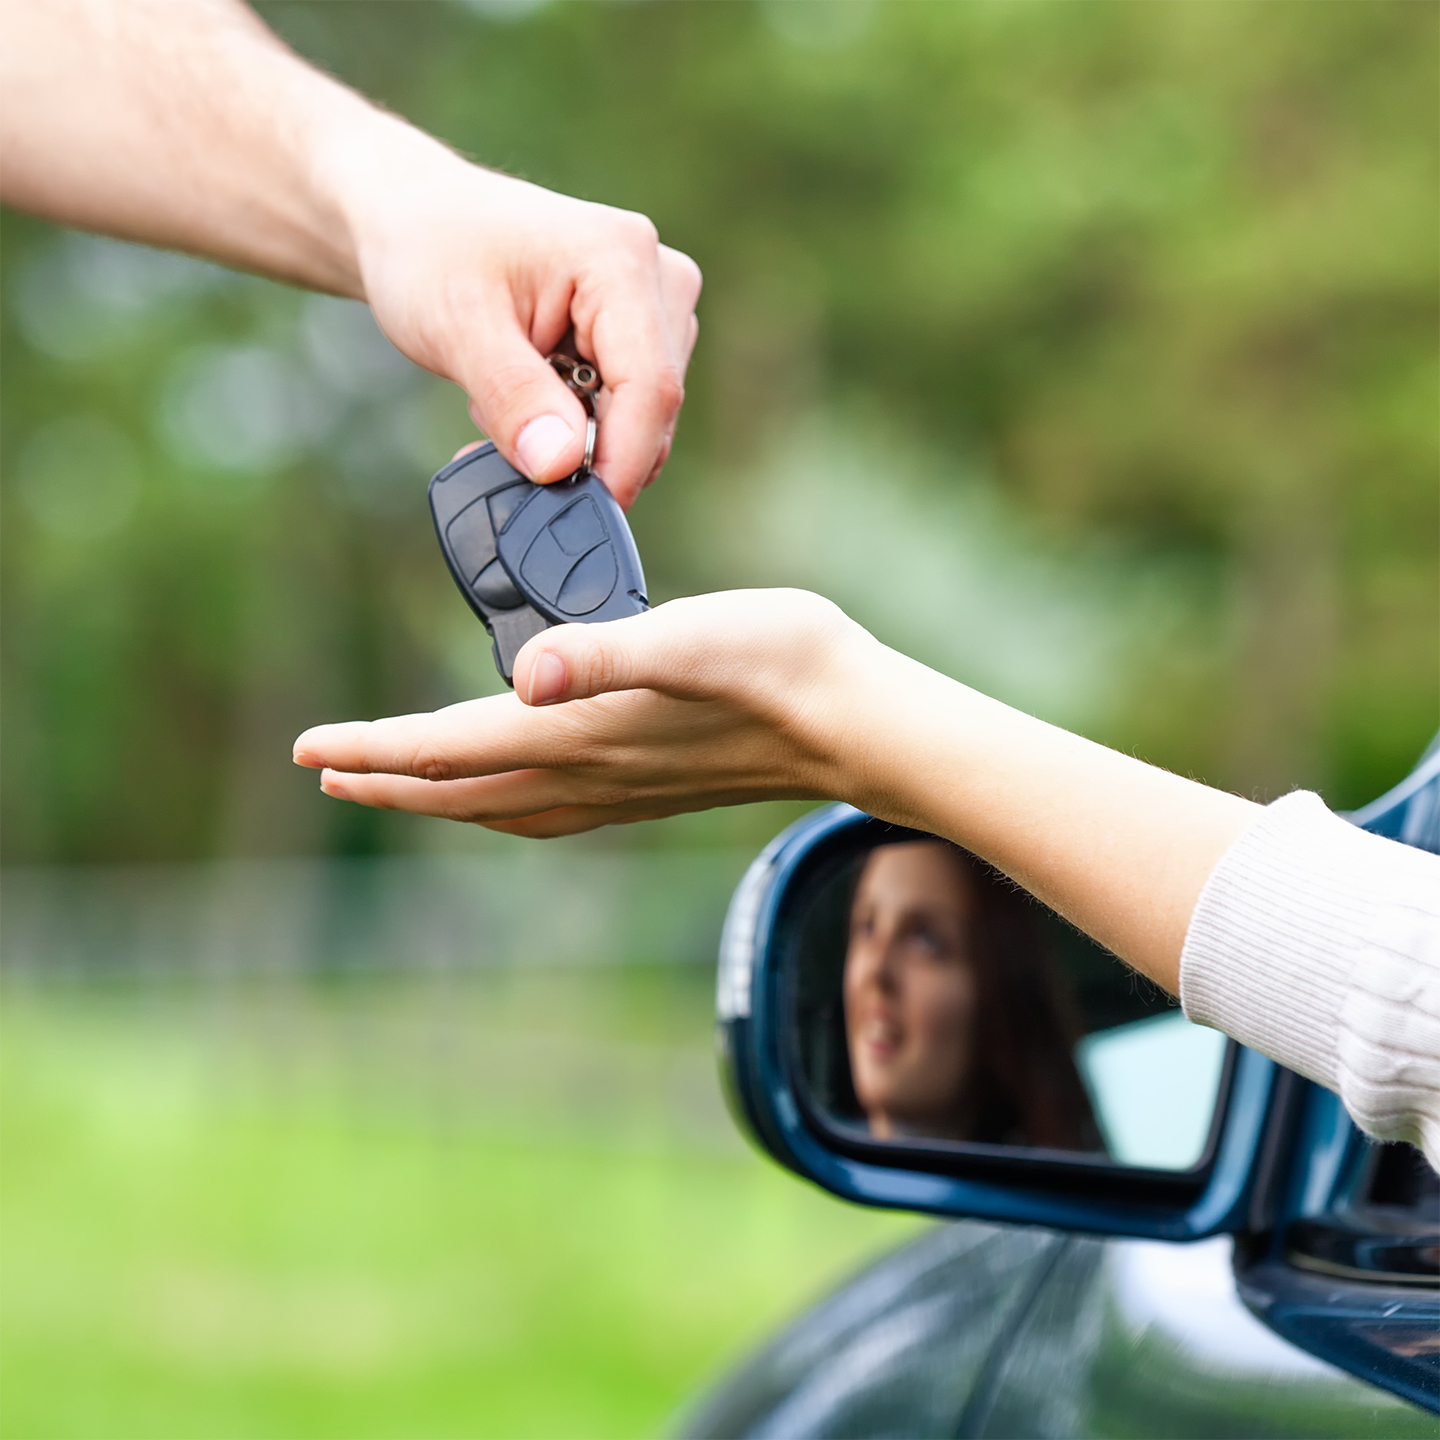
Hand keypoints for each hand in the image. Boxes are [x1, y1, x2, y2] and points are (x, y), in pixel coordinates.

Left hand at [292, 591, 875, 835]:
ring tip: (395, 787)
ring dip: (437, 799)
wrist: (856, 722)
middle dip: (387, 783)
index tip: (310, 748)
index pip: (449, 748)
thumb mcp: (693, 637)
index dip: (373, 748)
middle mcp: (589, 771)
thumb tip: (527, 675)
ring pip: (499, 808)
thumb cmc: (783, 665)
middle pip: (459, 791)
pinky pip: (545, 811)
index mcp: (581, 731)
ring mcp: (619, 788)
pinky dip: (499, 806)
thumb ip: (606, 653)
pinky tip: (509, 792)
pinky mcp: (648, 786)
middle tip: (325, 772)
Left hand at [329, 138, 701, 508]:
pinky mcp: (645, 329)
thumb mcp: (457, 326)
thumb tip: (561, 466)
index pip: (650, 389)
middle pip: (654, 409)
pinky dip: (579, 424)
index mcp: (620, 259)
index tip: (574, 511)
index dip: (619, 464)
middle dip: (588, 449)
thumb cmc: (430, 253)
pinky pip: (629, 406)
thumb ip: (515, 398)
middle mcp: (659, 276)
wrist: (416, 221)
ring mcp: (658, 303)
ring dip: (578, 436)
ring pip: (643, 416)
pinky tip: (529, 401)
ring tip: (507, 400)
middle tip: (503, 433)